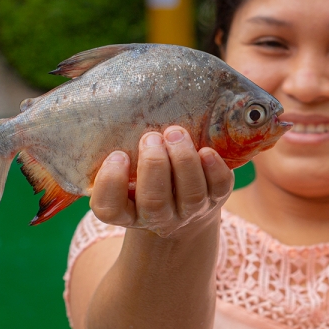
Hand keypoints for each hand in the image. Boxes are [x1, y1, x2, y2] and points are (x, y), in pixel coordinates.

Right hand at [89, 126, 234, 236]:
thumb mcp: (129, 171)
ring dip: (183, 160)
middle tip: (151, 137)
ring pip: (190, 194)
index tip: (118, 154)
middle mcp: (158, 218)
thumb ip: (124, 151)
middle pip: (154, 203)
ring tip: (175, 133)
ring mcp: (190, 211)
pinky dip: (214, 168)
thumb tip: (118, 110)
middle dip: (153, 165)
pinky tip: (207, 150)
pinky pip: (218, 187)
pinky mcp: (216, 199)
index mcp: (127, 212)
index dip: (111, 183)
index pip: (110, 209)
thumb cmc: (148, 179)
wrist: (186, 207)